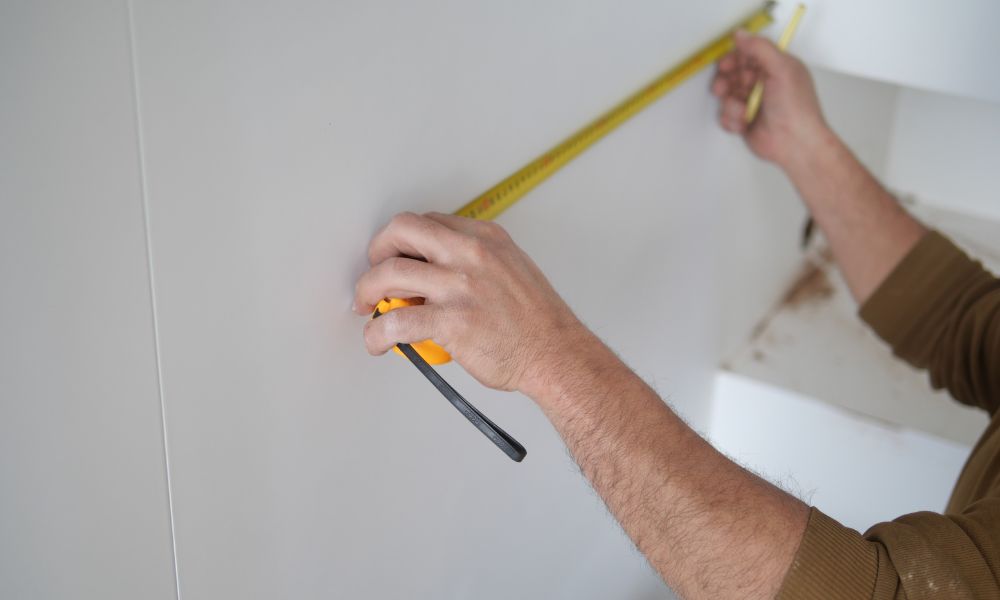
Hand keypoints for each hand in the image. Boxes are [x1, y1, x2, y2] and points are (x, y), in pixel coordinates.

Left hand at [353, 212, 585, 392]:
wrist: (555, 354)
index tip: (395, 254)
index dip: (403, 239)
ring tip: (367, 307)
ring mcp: (459, 286)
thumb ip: (476, 262)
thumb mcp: (511, 269)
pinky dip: (377, 332)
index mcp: (485, 238)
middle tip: (373, 273)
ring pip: (390, 274)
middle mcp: (471, 255)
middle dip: (377, 251)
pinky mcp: (451, 321)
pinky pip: (396, 322)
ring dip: (367, 291)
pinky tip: (377, 340)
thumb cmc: (537, 321)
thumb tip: (440, 271)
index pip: (429, 221)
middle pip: (402, 231)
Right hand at [712, 30, 829, 169]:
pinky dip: (732, 120)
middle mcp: (763, 83)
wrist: (795, 142)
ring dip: (731, 105)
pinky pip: (726, 116)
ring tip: (744, 112)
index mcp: (775, 67)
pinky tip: (745, 124)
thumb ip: (759, 48)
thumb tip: (741, 34)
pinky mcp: (744, 120)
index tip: (726, 65)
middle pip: (731, 75)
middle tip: (725, 89)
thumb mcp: (781, 69)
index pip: (747, 55)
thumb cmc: (795, 107)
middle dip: (725, 82)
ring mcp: (752, 102)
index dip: (733, 59)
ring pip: (726, 96)